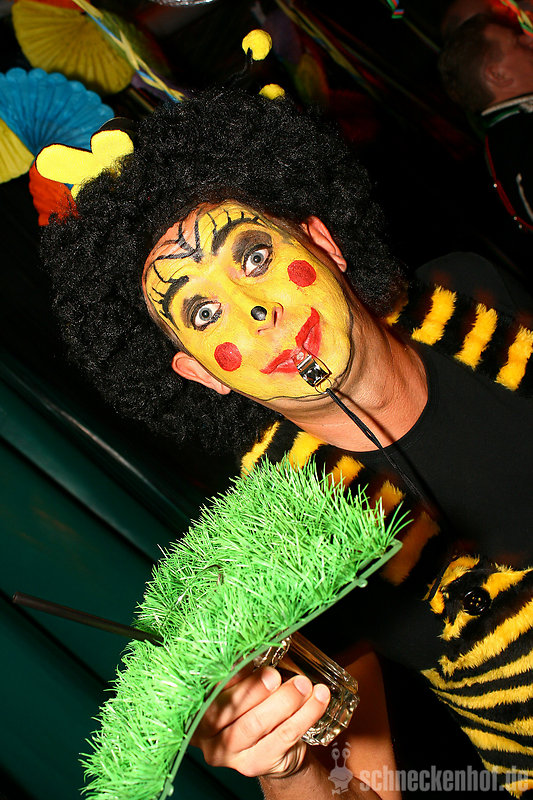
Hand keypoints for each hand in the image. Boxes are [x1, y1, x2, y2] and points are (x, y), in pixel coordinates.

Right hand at [190, 666, 330, 778]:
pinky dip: (305, 715)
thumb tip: (256, 637)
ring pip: (255, 725)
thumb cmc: (252, 706)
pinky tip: (318, 699)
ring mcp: (229, 753)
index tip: (245, 656)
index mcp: (197, 707)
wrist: (272, 749)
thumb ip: (241, 666)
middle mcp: (205, 735)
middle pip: (226, 711)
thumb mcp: (241, 684)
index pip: (206, 689)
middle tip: (274, 675)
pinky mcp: (254, 765)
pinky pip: (283, 737)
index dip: (225, 674)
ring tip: (303, 685)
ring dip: (283, 701)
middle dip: (253, 689)